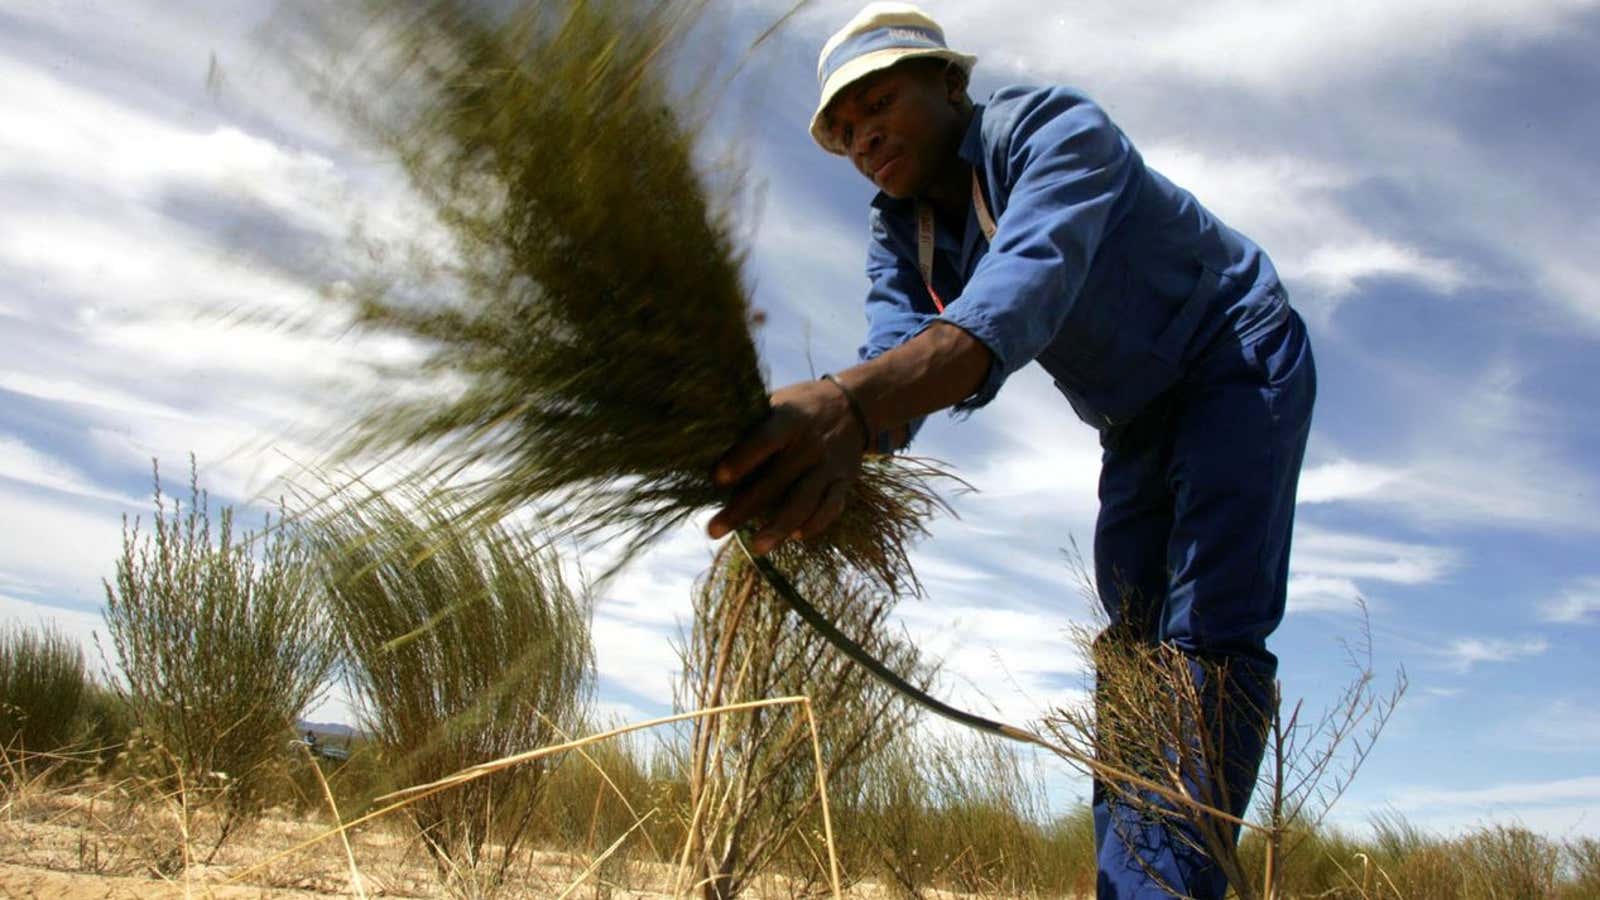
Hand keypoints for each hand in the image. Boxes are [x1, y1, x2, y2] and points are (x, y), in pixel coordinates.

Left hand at [707, 378, 867, 553]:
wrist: (854, 406)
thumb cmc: (800, 406)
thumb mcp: (777, 403)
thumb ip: (751, 425)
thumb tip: (705, 446)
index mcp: (789, 420)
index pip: (764, 441)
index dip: (741, 461)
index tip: (716, 480)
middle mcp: (811, 444)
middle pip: (776, 482)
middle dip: (743, 509)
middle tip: (714, 530)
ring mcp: (829, 466)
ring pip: (804, 503)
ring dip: (778, 527)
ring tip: (756, 546)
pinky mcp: (843, 482)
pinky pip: (830, 509)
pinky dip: (814, 525)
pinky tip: (794, 537)